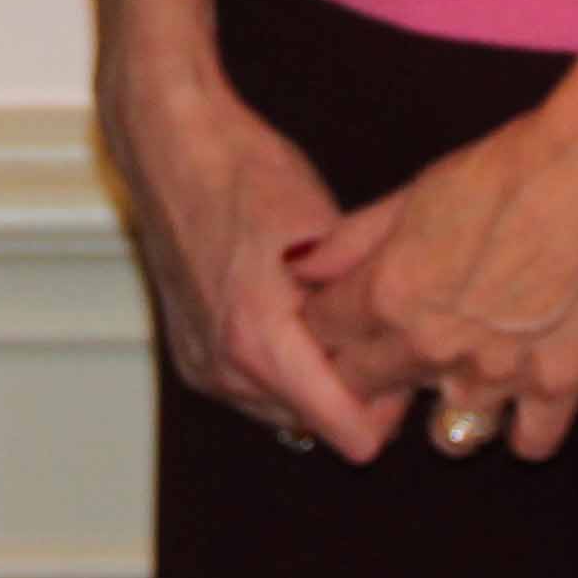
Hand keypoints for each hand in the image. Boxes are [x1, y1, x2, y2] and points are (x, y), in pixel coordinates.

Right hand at [104, 70, 405, 460]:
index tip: (398, 362)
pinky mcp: (190, 356)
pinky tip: (287, 313)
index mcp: (261, 341)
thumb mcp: (328, 232)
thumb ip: (364, 302)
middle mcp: (226, 369)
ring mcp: (203, 366)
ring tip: (325, 315)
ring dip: (314, 379)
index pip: (350, 433)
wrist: (170, 144)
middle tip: (366, 328)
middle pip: (321, 425)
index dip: (388, 404)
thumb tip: (407, 343)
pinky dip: (279, 367)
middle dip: (351, 388)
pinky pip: (252, 390)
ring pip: (287, 411)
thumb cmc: (244, 171)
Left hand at [288, 58, 577, 459]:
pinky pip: (528, 442)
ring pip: (448, 435)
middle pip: (369, 391)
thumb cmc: (509, 167)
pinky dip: (525, 427)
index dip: (328, 329)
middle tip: (395, 352)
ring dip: (449, 410)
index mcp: (388, 292)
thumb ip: (352, 240)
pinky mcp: (559, 386)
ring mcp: (496, 375)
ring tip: (465, 375)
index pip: (322, 337)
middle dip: (370, 375)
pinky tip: (527, 397)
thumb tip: (300, 267)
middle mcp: (433, 345)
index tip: (342, 323)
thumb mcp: (414, 192)